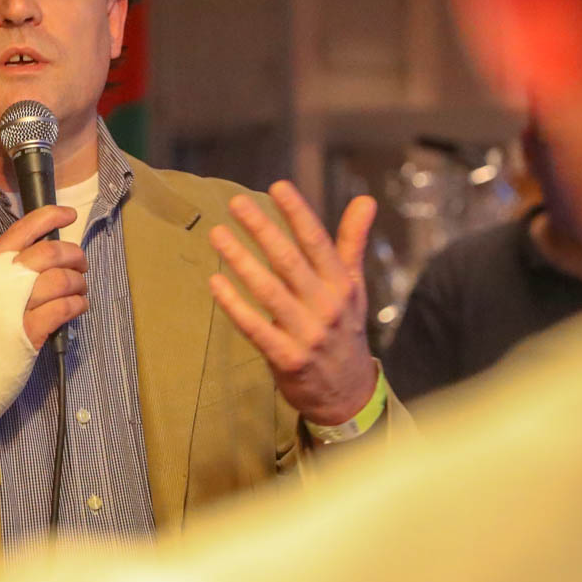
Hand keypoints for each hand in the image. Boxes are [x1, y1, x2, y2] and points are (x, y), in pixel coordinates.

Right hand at [0, 206, 88, 350]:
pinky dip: (78, 304)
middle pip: (48, 253)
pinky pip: (64, 308)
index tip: (68, 215)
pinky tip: (78, 307)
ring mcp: (12, 306)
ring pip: (61, 279)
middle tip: (81, 265)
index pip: (21, 230)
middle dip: (74, 255)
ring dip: (78, 283)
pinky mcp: (27, 332)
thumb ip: (4, 272)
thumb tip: (45, 256)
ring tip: (80, 290)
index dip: (49, 217)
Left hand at [208, 182, 378, 424]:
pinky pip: (256, 328)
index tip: (277, 187)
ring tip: (218, 235)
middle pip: (290, 261)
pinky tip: (215, 282)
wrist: (349, 394)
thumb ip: (353, 242)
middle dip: (263, 230)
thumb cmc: (344, 330)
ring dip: (242, 260)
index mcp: (341, 285)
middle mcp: (327, 306)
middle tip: (237, 204)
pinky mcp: (287, 358)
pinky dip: (234, 305)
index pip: (318, 242)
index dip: (298, 213)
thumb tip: (365, 199)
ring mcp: (307, 334)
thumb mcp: (354, 286)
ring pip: (270, 291)